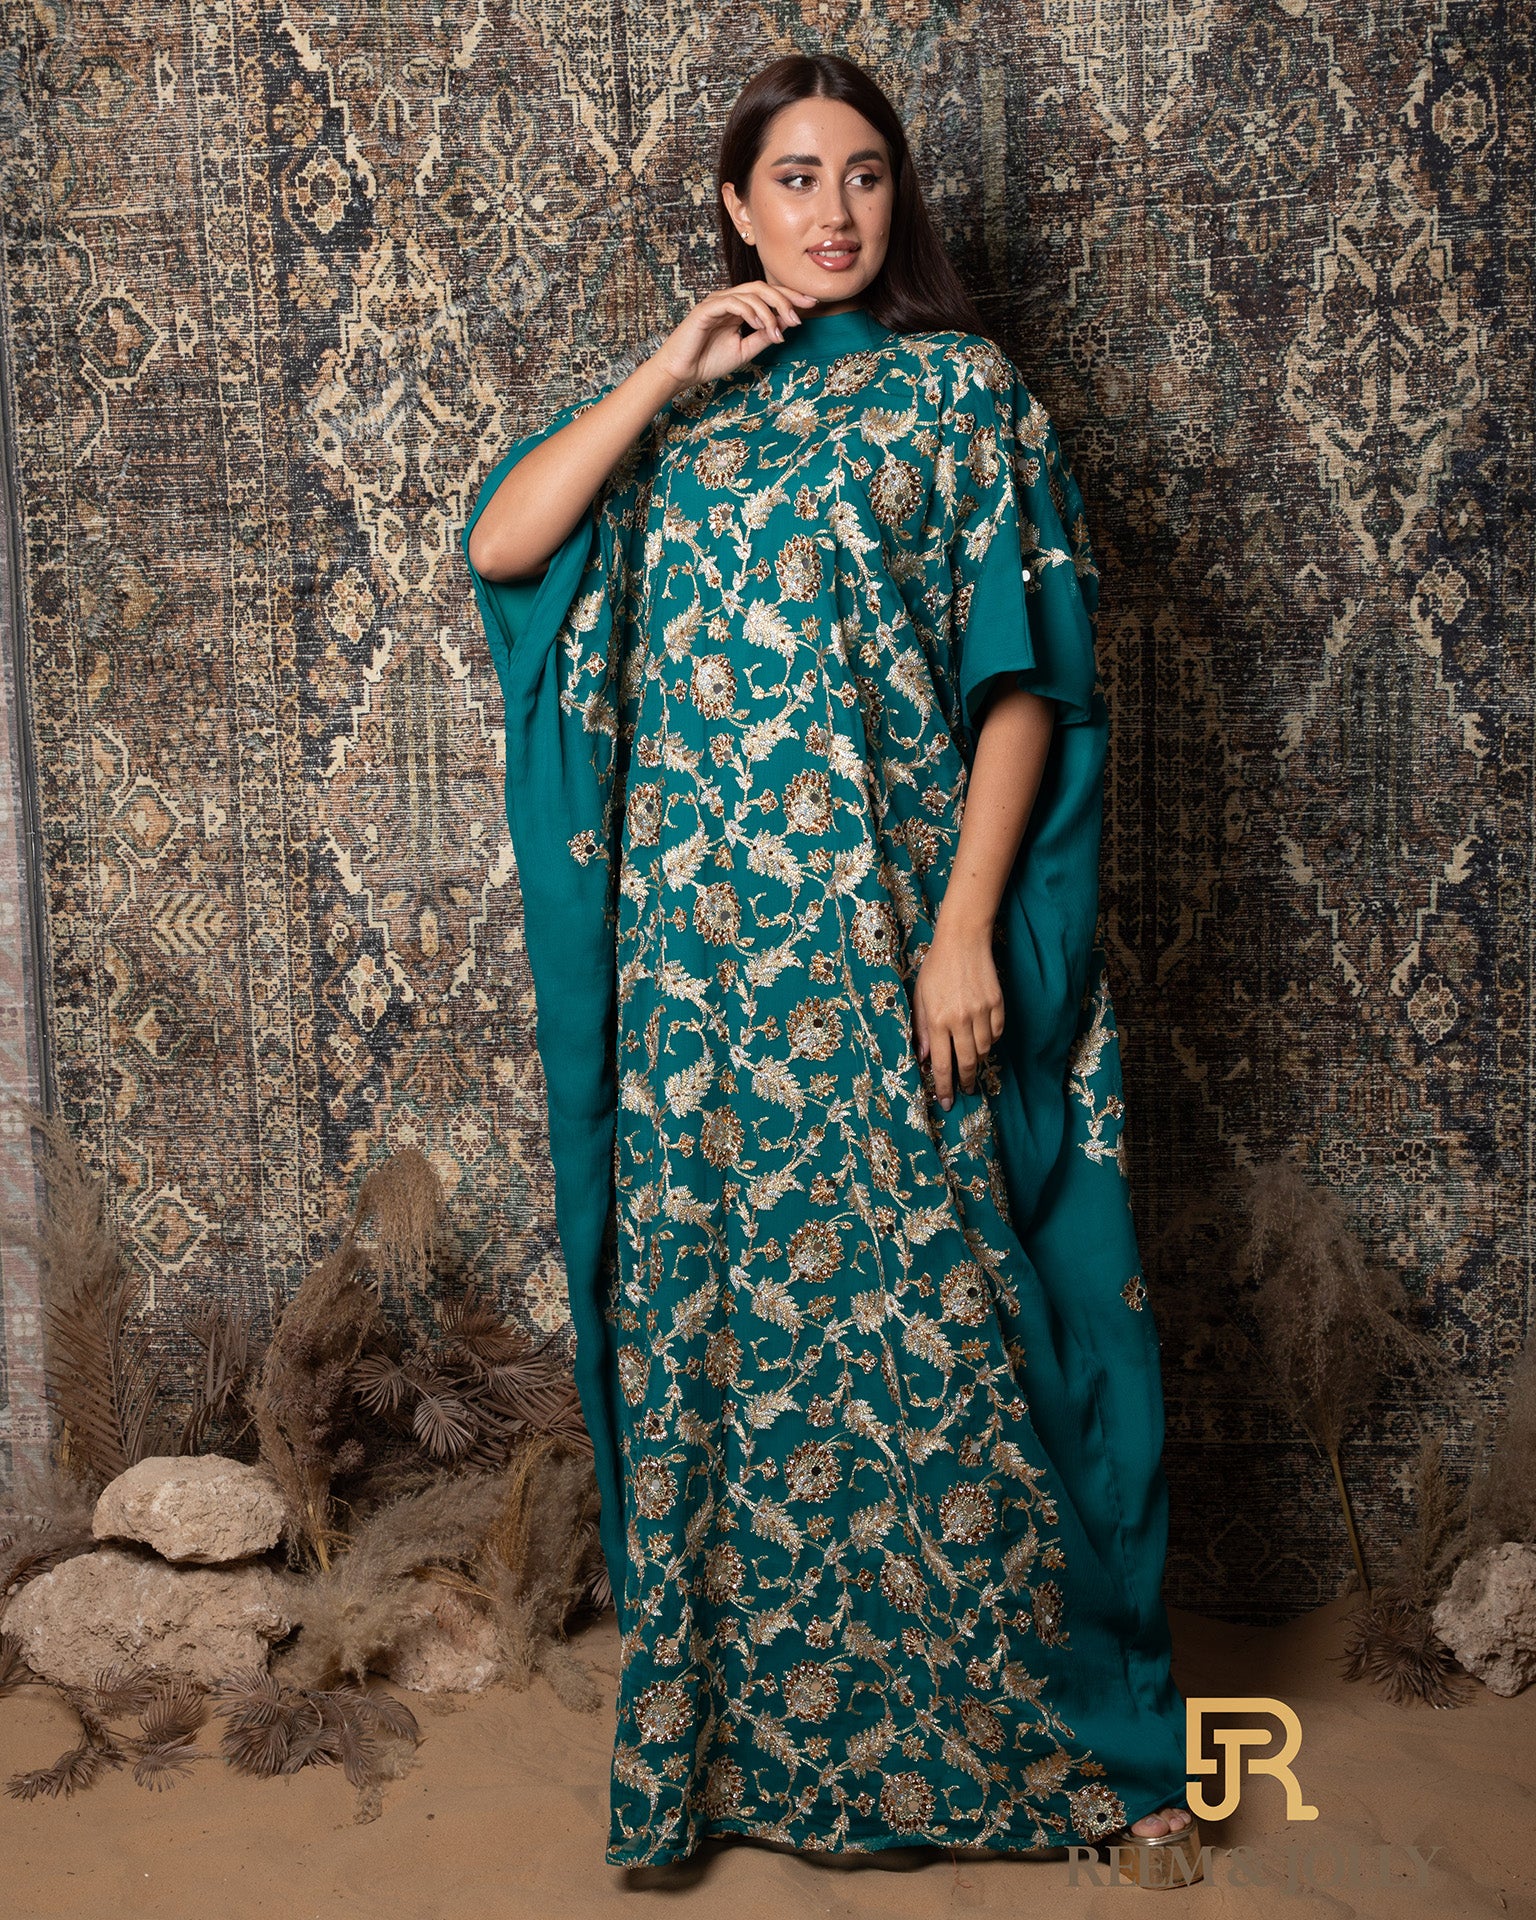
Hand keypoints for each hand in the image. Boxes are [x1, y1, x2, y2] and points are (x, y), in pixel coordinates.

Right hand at [648, 280, 820, 388]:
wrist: (681, 372)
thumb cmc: (708, 361)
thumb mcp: (745, 350)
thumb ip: (763, 337)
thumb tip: (786, 326)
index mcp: (738, 308)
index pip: (768, 295)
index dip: (791, 296)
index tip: (812, 303)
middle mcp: (729, 299)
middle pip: (763, 287)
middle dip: (786, 300)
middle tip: (799, 318)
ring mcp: (717, 301)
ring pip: (751, 293)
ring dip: (770, 311)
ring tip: (778, 331)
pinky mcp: (707, 308)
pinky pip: (734, 302)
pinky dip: (750, 312)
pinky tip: (760, 326)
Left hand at [912, 924, 1004, 1109]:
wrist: (963, 941)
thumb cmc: (936, 968)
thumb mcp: (920, 998)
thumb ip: (920, 1029)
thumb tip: (923, 1058)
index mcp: (938, 1020)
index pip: (942, 1063)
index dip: (944, 1087)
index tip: (947, 1101)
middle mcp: (961, 1019)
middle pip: (967, 1062)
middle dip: (965, 1081)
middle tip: (964, 1090)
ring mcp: (982, 1012)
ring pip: (984, 1049)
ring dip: (977, 1059)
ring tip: (970, 1060)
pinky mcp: (997, 1003)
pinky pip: (996, 1033)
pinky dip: (989, 1040)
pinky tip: (981, 1038)